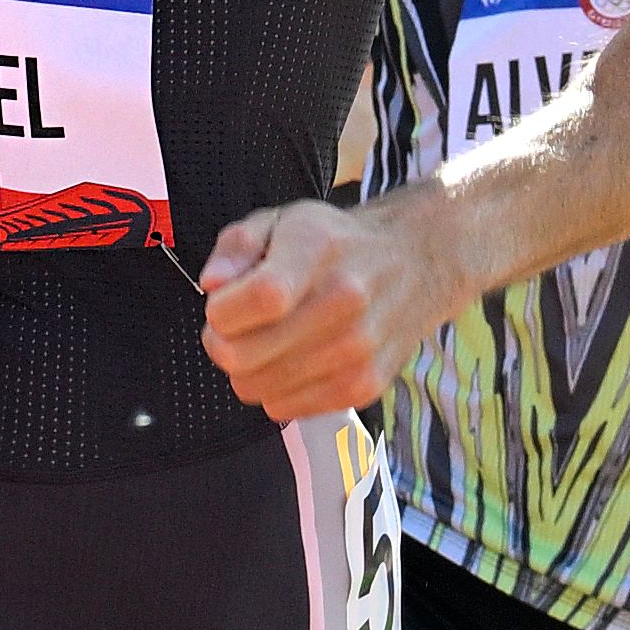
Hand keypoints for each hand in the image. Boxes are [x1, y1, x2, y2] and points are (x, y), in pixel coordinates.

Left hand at [199, 198, 456, 421]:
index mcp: (318, 249)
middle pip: (243, 355)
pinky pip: (284, 408)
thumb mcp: (281, 221)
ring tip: (270, 338)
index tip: (223, 303)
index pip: (260, 298)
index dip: (221, 310)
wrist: (416, 263)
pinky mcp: (364, 386)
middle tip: (237, 324)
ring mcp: (358, 349)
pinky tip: (295, 358)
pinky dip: (276, 388)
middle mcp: (345, 300)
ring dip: (248, 367)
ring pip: (256, 388)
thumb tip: (213, 284)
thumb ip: (236, 246)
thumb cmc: (335, 243)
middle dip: (222, 341)